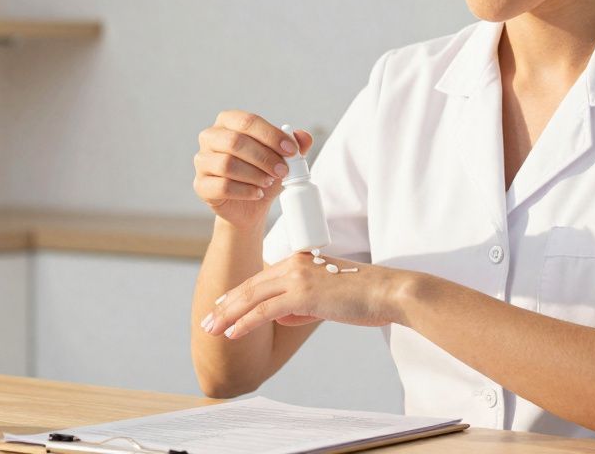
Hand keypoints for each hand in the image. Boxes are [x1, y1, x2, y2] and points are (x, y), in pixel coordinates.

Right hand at [193, 111, 312, 229]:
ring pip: (227, 164)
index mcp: (228, 121)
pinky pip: (222, 186)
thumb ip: (295, 144)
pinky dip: (245, 191)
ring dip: (254, 174)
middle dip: (264, 157)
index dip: (271, 135)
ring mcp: (201, 161)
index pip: (248, 121)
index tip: (292, 151)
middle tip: (283, 171)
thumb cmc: (264, 172)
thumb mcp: (283, 157)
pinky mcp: (201, 185)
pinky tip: (257, 193)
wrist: (250, 204)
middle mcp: (210, 137)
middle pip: (235, 142)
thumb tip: (303, 137)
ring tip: (269, 182)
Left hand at [199, 252, 417, 338]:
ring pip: (252, 297)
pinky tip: (232, 333)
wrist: (387, 292)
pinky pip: (265, 311)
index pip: (261, 278)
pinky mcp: (303, 294)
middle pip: (251, 286)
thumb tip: (287, 316)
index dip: (238, 293)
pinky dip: (245, 322)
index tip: (222, 306)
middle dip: (225, 305)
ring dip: (228, 315)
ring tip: (211, 329)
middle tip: (207, 320)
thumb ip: (304, 304)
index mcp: (300, 262)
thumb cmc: (364, 297)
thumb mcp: (328, 298)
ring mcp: (298, 278)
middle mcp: (294, 265)